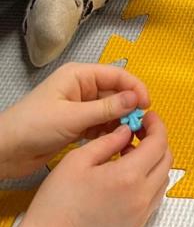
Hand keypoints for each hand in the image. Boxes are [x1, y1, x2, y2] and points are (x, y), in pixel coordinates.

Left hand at [0, 63, 150, 179]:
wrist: (5, 152)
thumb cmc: (33, 127)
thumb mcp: (73, 117)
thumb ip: (106, 108)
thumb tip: (136, 99)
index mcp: (79, 76)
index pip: (117, 74)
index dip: (135, 88)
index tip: (148, 105)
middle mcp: (81, 88)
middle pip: (116, 92)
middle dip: (129, 107)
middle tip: (141, 125)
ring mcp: (80, 107)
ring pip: (110, 111)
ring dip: (120, 122)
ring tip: (130, 137)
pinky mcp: (77, 125)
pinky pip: (101, 125)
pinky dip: (110, 133)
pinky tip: (116, 143)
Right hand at [0, 112, 170, 226]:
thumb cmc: (58, 201)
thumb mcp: (77, 160)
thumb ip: (108, 141)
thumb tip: (127, 131)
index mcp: (129, 177)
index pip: (159, 143)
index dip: (157, 126)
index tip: (147, 117)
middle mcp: (142, 197)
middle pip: (166, 161)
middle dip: (157, 142)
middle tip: (138, 133)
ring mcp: (141, 215)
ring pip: (163, 180)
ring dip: (154, 163)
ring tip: (129, 156)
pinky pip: (154, 198)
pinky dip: (149, 182)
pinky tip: (127, 179)